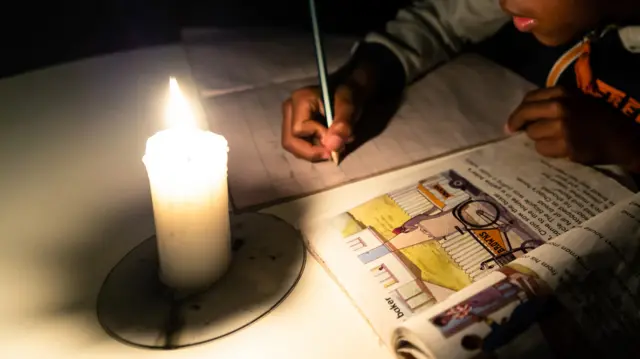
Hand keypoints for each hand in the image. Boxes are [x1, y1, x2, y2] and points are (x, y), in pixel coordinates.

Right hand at [281, 83, 361, 161]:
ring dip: (312, 153)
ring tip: (330, 147)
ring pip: (291, 146)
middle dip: (311, 152)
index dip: (317, 138)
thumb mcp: (349, 106)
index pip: (299, 130)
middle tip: (332, 154)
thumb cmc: (348, 94)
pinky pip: (296, 145)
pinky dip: (311, 150)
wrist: (346, 89)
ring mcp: (288, 118)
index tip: (337, 137)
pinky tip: (324, 145)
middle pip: (290, 141)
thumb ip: (343, 124)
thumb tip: (333, 146)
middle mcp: (289, 109)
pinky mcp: (291, 126)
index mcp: (300, 100)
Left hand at [506, 86, 639, 171]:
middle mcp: (560, 107)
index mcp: (562, 93)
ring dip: (537, 139)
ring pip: (533, 134)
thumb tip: (522, 115)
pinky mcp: (566, 145)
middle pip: (525, 115)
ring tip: (551, 140)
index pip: (528, 99)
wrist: (620, 137)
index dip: (517, 111)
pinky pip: (543, 149)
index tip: (513, 120)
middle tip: (512, 131)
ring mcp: (562, 127)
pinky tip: (559, 148)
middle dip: (516, 124)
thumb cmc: (595, 118)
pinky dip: (547, 150)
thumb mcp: (575, 101)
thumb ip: (551, 103)